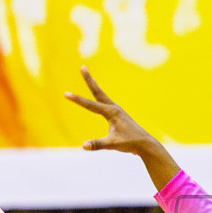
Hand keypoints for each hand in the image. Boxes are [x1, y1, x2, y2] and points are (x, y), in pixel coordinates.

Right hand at [63, 67, 180, 189]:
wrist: (145, 144)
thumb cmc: (130, 143)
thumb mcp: (113, 144)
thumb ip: (98, 144)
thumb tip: (83, 146)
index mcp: (112, 113)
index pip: (90, 105)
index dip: (77, 100)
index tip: (65, 94)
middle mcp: (114, 108)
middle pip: (98, 92)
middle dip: (88, 80)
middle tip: (82, 67)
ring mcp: (117, 111)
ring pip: (102, 96)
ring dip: (95, 86)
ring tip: (90, 77)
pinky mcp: (119, 116)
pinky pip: (106, 103)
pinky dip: (100, 97)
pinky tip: (99, 98)